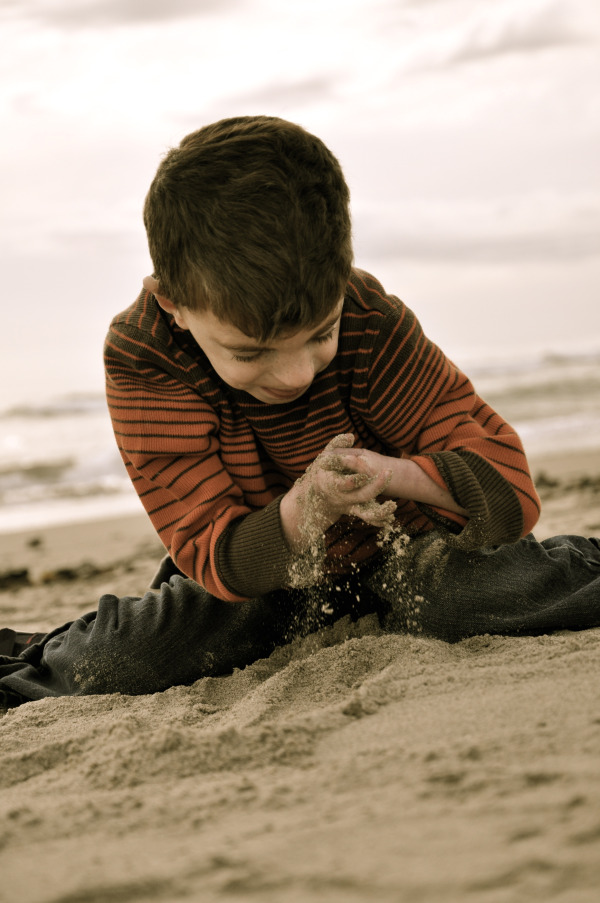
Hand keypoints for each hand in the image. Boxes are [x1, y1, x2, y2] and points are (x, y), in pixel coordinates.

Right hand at [279, 434, 396, 550]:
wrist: (318, 494)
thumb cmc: (322, 471)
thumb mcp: (325, 456)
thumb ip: (336, 445)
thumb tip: (350, 436)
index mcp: (331, 484)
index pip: (342, 484)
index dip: (353, 480)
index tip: (365, 474)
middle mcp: (341, 498)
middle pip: (361, 495)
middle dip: (376, 486)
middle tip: (388, 472)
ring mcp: (350, 506)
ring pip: (366, 513)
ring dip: (380, 512)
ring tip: (393, 505)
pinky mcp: (357, 510)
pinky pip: (369, 517)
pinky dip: (379, 520)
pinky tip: (390, 519)